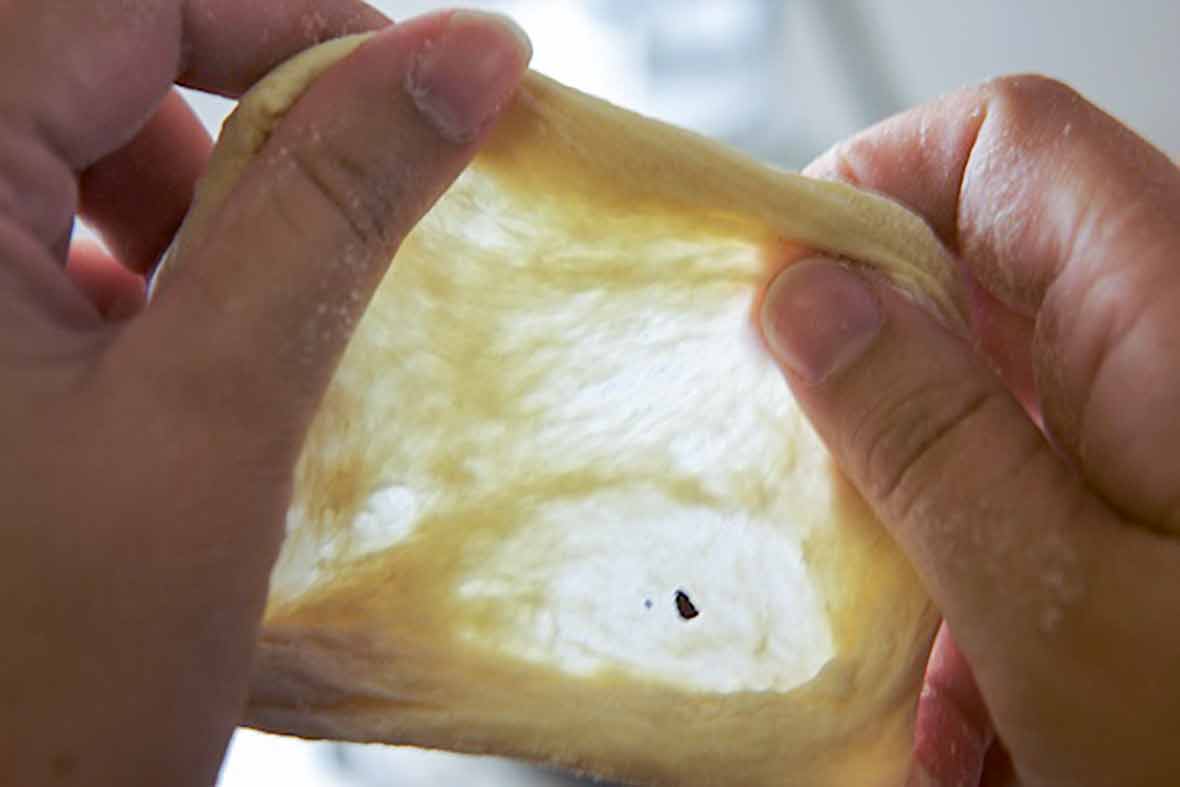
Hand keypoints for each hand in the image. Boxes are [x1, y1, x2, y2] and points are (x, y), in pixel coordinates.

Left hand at [0, 3, 528, 784]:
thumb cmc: (49, 674)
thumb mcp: (217, 411)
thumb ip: (334, 206)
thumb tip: (468, 55)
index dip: (290, 23)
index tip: (421, 91)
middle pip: (84, 61)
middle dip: (233, 123)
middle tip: (333, 223)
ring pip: (59, 145)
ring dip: (180, 203)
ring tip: (226, 323)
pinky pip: (31, 233)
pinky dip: (129, 263)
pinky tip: (160, 361)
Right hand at [761, 76, 1179, 786]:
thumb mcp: (1062, 606)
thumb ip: (926, 435)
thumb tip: (807, 299)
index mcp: (1179, 320)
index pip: (1001, 147)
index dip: (872, 187)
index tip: (774, 298)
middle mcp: (1177, 349)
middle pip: (982, 268)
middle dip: (864, 359)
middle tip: (791, 462)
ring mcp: (1165, 432)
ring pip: (988, 385)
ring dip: (906, 487)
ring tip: (872, 606)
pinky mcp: (1154, 506)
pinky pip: (1027, 480)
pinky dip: (967, 564)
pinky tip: (956, 695)